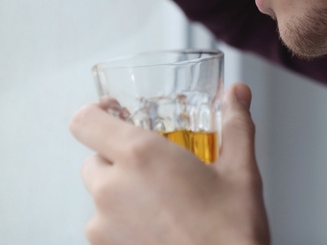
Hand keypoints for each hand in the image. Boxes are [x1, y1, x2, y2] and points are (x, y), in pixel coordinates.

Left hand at [70, 83, 270, 244]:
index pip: (86, 121)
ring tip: (161, 200)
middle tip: (153, 163)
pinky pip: (105, 225)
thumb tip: (237, 94)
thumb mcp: (240, 171)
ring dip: (121, 190)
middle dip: (118, 156)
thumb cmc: (230, 232)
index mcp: (141, 156)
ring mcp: (104, 224)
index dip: (97, 111)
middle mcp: (113, 187)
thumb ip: (236, 124)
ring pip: (99, 193)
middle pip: (93, 157)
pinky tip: (158, 225)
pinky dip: (123, 220)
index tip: (115, 111)